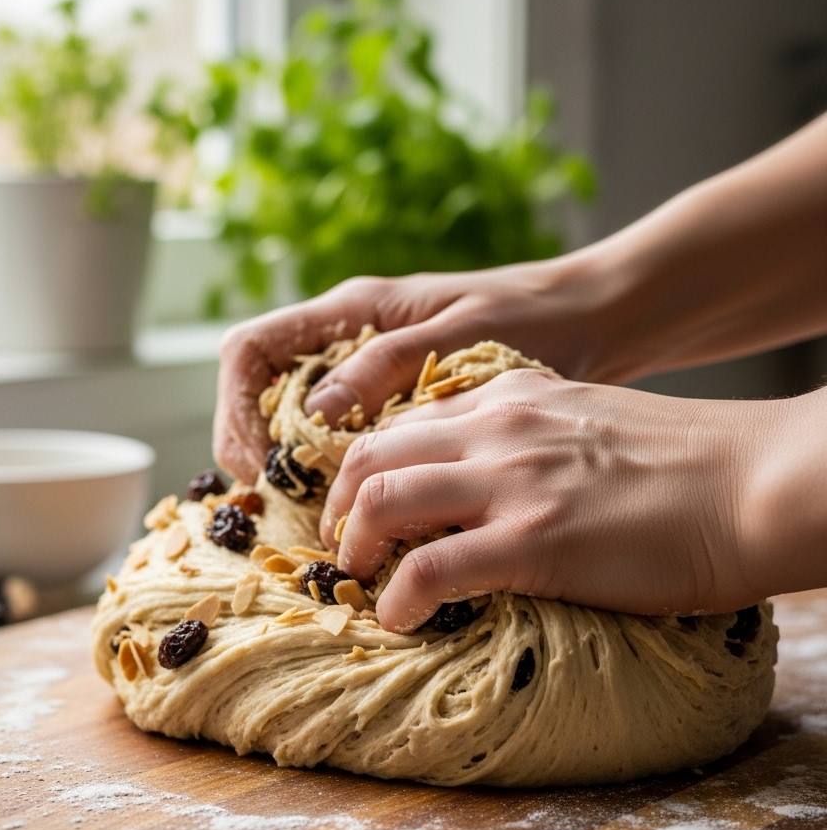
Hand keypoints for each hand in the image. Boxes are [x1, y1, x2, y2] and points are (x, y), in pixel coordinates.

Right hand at [212, 257, 608, 482]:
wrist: (593, 318)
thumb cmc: (534, 317)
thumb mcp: (462, 336)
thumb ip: (387, 365)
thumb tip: (317, 412)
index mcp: (353, 310)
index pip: (250, 352)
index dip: (236, 409)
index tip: (259, 465)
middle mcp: (349, 338)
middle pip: (263, 393)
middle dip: (259, 449)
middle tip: (284, 510)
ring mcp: (371, 370)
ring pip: (301, 420)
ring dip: (298, 467)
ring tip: (318, 519)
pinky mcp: (399, 401)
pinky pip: (347, 436)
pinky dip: (341, 472)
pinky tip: (362, 510)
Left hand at [320, 371, 784, 631]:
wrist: (758, 482)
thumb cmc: (695, 466)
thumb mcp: (599, 424)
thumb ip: (543, 441)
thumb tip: (512, 486)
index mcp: (517, 398)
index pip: (410, 420)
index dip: (373, 467)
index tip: (368, 506)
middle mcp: (501, 429)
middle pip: (373, 452)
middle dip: (341, 502)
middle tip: (346, 546)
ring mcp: (513, 482)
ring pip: (381, 498)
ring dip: (356, 546)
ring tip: (361, 583)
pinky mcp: (532, 541)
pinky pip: (428, 571)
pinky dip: (397, 600)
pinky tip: (400, 621)